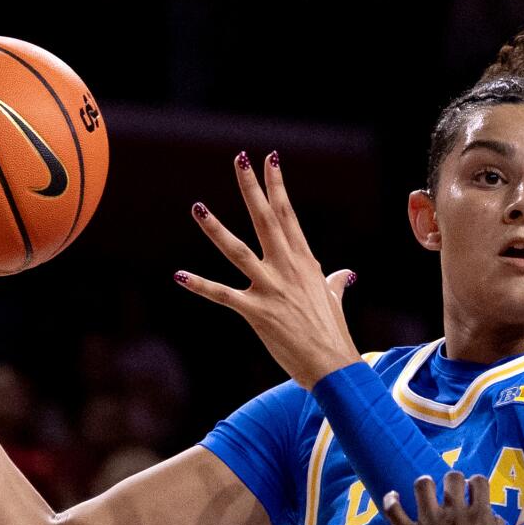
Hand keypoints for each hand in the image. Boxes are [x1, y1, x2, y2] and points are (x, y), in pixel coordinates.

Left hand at [175, 151, 360, 388]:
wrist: (334, 365)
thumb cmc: (333, 333)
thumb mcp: (333, 300)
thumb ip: (334, 282)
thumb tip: (344, 274)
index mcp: (304, 262)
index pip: (288, 215)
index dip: (277, 185)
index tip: (269, 158)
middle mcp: (287, 269)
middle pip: (266, 219)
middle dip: (252, 188)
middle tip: (239, 159)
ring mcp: (271, 289)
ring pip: (238, 251)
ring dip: (216, 229)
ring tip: (197, 206)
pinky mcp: (257, 312)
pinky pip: (223, 295)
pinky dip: (200, 285)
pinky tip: (179, 275)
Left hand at [382, 472, 513, 524]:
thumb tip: (493, 517)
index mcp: (480, 517)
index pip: (479, 482)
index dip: (474, 484)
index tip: (471, 493)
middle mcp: (456, 515)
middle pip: (452, 477)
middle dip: (451, 480)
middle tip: (448, 492)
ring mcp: (431, 524)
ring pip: (423, 484)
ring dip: (424, 485)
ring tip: (424, 492)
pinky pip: (393, 510)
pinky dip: (391, 500)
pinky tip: (393, 498)